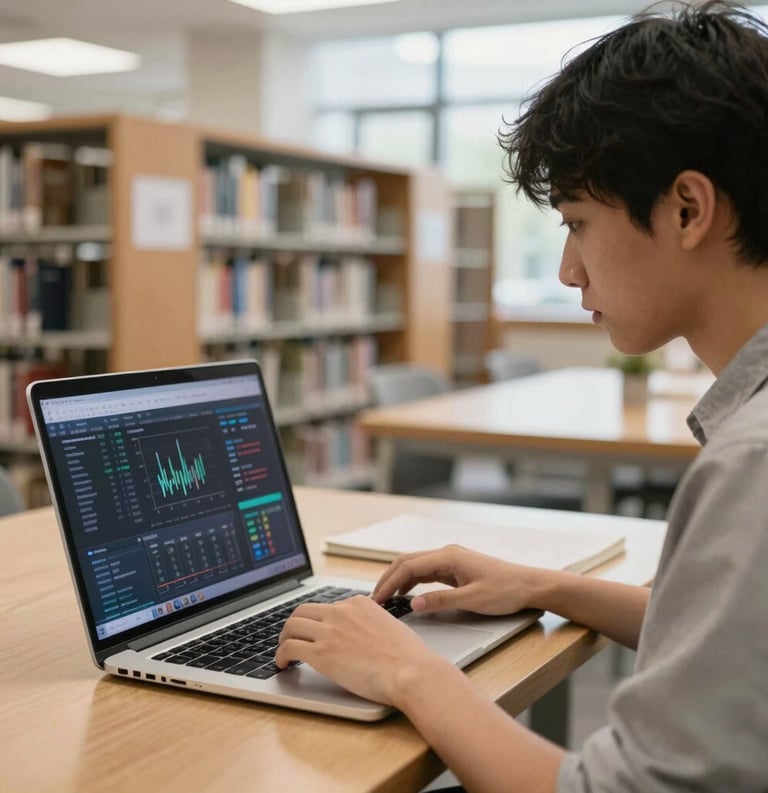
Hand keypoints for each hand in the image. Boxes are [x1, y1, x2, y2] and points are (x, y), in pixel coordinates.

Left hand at [275, 595, 440, 706]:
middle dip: (295, 624)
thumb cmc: (408, 656)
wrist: (410, 671)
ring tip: (283, 650)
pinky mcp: (321, 653)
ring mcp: (329, 631)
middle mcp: (341, 612)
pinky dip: (280, 655)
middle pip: (303, 610)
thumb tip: (364, 634)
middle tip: (292, 637)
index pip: (328, 606)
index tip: (315, 631)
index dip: (318, 621)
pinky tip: (283, 664)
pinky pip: (290, 648)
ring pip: (292, 626)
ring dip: (283, 638)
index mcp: (358, 603)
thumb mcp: (390, 625)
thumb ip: (371, 623)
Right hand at [372, 544, 540, 615]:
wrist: (529, 585)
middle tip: (374, 599)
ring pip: (415, 566)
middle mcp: (447, 554)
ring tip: (385, 598)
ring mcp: (451, 560)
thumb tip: (413, 604)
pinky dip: (412, 582)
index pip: (408, 566)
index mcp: (448, 557)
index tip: (377, 599)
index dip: (389, 582)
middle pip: (407, 562)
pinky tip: (406, 594)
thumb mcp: (472, 600)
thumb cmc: (506, 590)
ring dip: (398, 580)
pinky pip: (427, 572)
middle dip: (388, 579)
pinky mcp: (455, 569)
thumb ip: (441, 601)